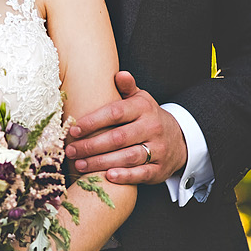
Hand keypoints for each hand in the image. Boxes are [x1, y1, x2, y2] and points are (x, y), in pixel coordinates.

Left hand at [65, 71, 185, 184]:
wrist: (180, 140)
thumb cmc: (148, 117)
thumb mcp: (140, 99)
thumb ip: (127, 88)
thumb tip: (119, 74)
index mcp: (143, 109)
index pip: (115, 113)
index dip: (93, 122)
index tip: (74, 129)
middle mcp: (152, 128)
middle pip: (118, 138)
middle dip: (91, 145)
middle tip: (70, 150)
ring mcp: (158, 150)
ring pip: (127, 157)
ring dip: (101, 162)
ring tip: (80, 164)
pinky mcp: (159, 169)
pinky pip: (141, 174)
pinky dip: (125, 176)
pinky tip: (107, 176)